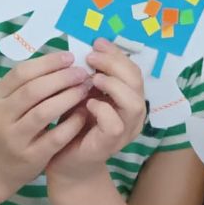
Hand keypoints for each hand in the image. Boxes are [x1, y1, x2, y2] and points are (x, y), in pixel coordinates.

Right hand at [0, 51, 89, 193]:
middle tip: (82, 72)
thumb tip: (65, 59)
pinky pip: (55, 137)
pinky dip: (72, 123)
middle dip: (61, 78)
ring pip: (43, 112)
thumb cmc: (15, 125)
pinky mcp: (30, 156)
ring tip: (85, 89)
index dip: (47, 63)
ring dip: (68, 97)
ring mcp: (14, 138)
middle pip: (32, 91)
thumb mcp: (13, 103)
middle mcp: (1, 117)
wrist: (0, 166)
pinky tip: (84, 113)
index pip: (21, 73)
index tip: (70, 57)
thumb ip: (33, 83)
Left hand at [47, 39, 146, 182]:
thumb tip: (92, 45)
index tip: (97, 42)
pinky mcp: (111, 144)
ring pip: (133, 102)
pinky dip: (102, 109)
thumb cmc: (75, 123)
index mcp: (130, 97)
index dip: (117, 54)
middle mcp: (134, 114)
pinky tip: (87, 103)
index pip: (133, 69)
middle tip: (91, 57)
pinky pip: (114, 124)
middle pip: (137, 81)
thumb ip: (93, 74)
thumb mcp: (85, 92)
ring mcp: (126, 130)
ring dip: (113, 85)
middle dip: (114, 64)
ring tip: (92, 78)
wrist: (66, 162)